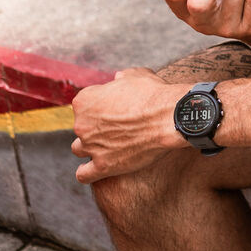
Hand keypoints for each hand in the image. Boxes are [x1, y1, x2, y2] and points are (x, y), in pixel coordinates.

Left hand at [71, 68, 183, 183]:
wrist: (170, 117)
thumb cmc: (155, 94)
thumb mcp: (137, 75)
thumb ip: (121, 78)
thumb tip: (118, 79)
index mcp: (85, 100)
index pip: (85, 104)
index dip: (101, 105)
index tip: (116, 107)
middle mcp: (81, 124)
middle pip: (82, 127)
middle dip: (97, 126)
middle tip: (120, 125)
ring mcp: (91, 146)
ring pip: (80, 149)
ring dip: (92, 146)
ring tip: (110, 145)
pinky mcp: (103, 166)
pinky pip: (84, 174)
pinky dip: (88, 172)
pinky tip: (99, 167)